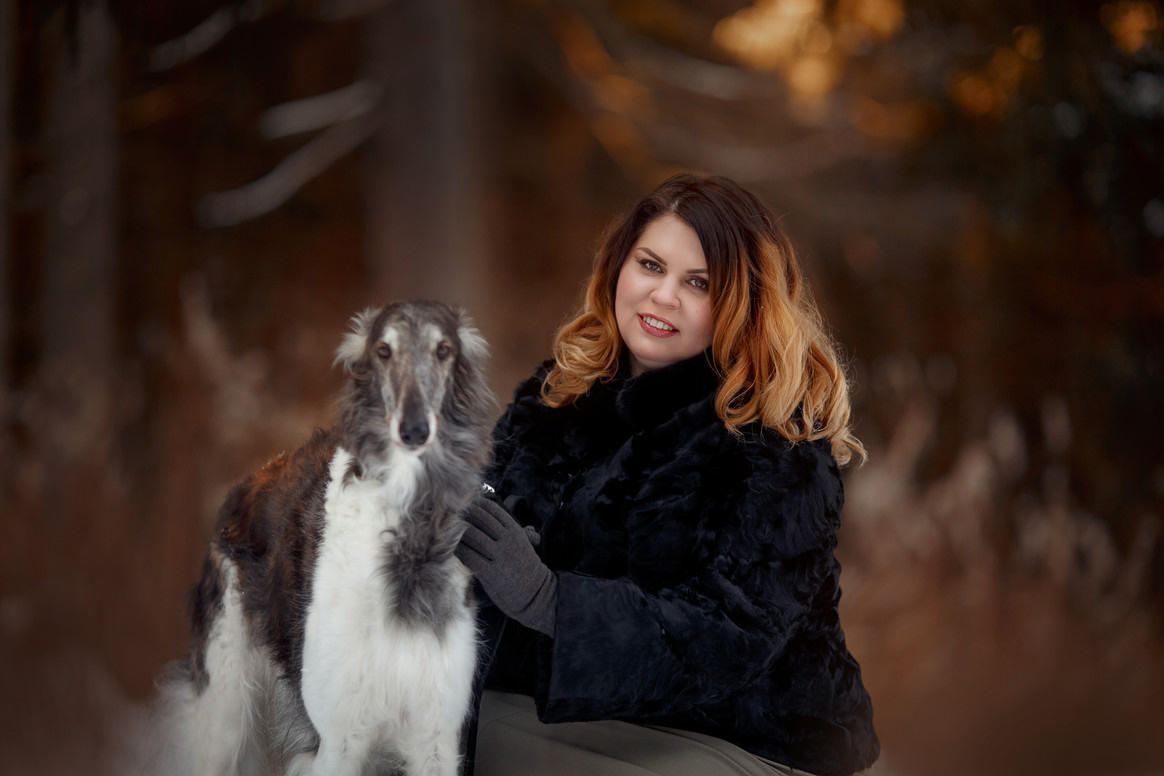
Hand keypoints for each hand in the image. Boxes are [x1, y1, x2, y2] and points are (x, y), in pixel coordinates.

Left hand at [456, 497, 557, 635]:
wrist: (535, 593)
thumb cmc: (525, 567)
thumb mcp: (522, 543)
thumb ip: (507, 530)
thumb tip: (489, 515)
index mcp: (516, 531)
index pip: (492, 510)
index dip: (476, 505)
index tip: (465, 503)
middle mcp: (508, 540)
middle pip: (480, 519)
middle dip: (465, 514)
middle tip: (453, 513)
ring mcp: (499, 556)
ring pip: (472, 535)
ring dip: (459, 531)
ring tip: (449, 530)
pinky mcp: (491, 573)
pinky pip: (469, 556)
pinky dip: (459, 550)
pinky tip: (454, 549)